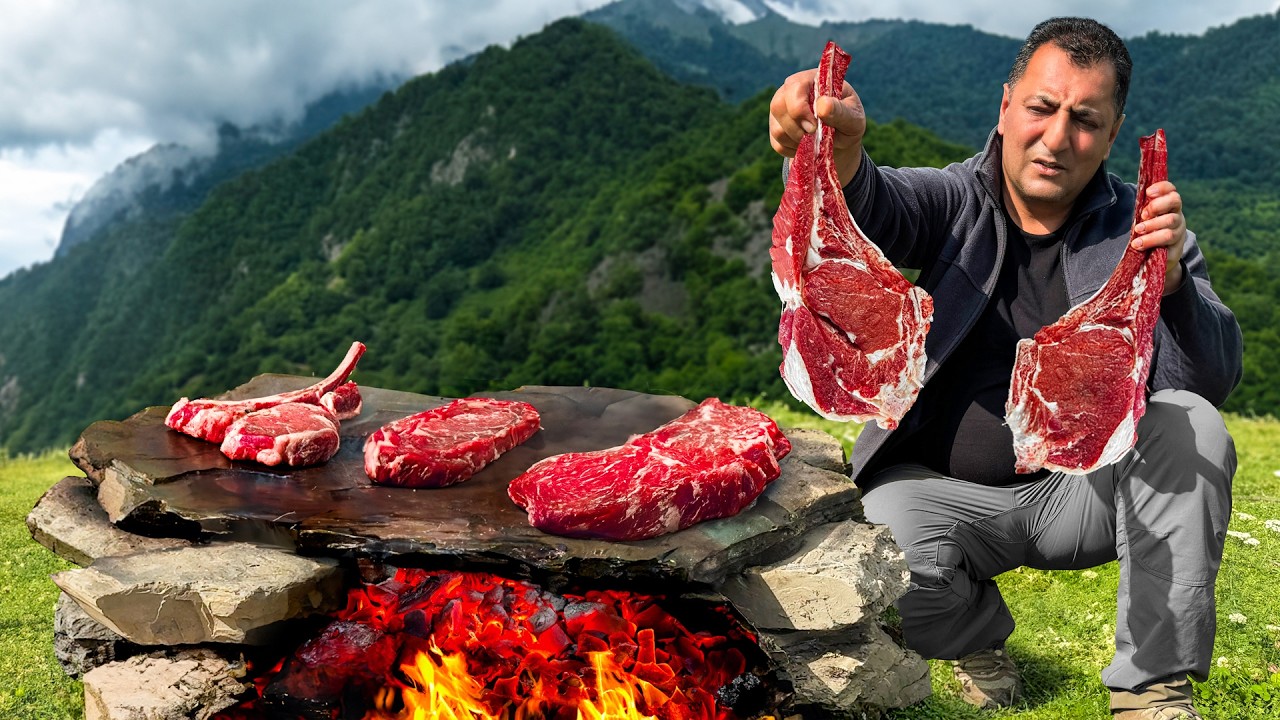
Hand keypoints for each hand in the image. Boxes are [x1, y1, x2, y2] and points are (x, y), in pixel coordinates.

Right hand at [768, 68, 867, 186]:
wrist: (841, 138)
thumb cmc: (849, 121)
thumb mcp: (854, 118)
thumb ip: (841, 112)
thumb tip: (823, 105)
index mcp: (811, 80)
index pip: (794, 87)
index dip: (799, 109)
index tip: (814, 127)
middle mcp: (790, 91)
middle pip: (778, 106)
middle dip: (796, 128)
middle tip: (814, 136)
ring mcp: (781, 109)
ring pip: (777, 129)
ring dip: (797, 141)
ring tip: (815, 140)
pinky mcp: (776, 128)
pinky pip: (777, 144)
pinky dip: (793, 150)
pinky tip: (807, 145)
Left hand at [1131, 180, 1186, 294]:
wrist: (1155, 258)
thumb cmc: (1147, 232)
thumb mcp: (1144, 219)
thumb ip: (1141, 209)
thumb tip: (1128, 199)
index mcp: (1170, 206)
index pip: (1171, 190)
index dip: (1162, 188)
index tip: (1148, 192)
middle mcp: (1177, 216)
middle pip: (1175, 203)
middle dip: (1156, 206)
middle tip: (1142, 215)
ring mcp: (1179, 232)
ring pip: (1170, 225)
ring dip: (1151, 228)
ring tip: (1136, 233)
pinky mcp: (1176, 248)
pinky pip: (1166, 244)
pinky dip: (1151, 243)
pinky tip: (1138, 245)